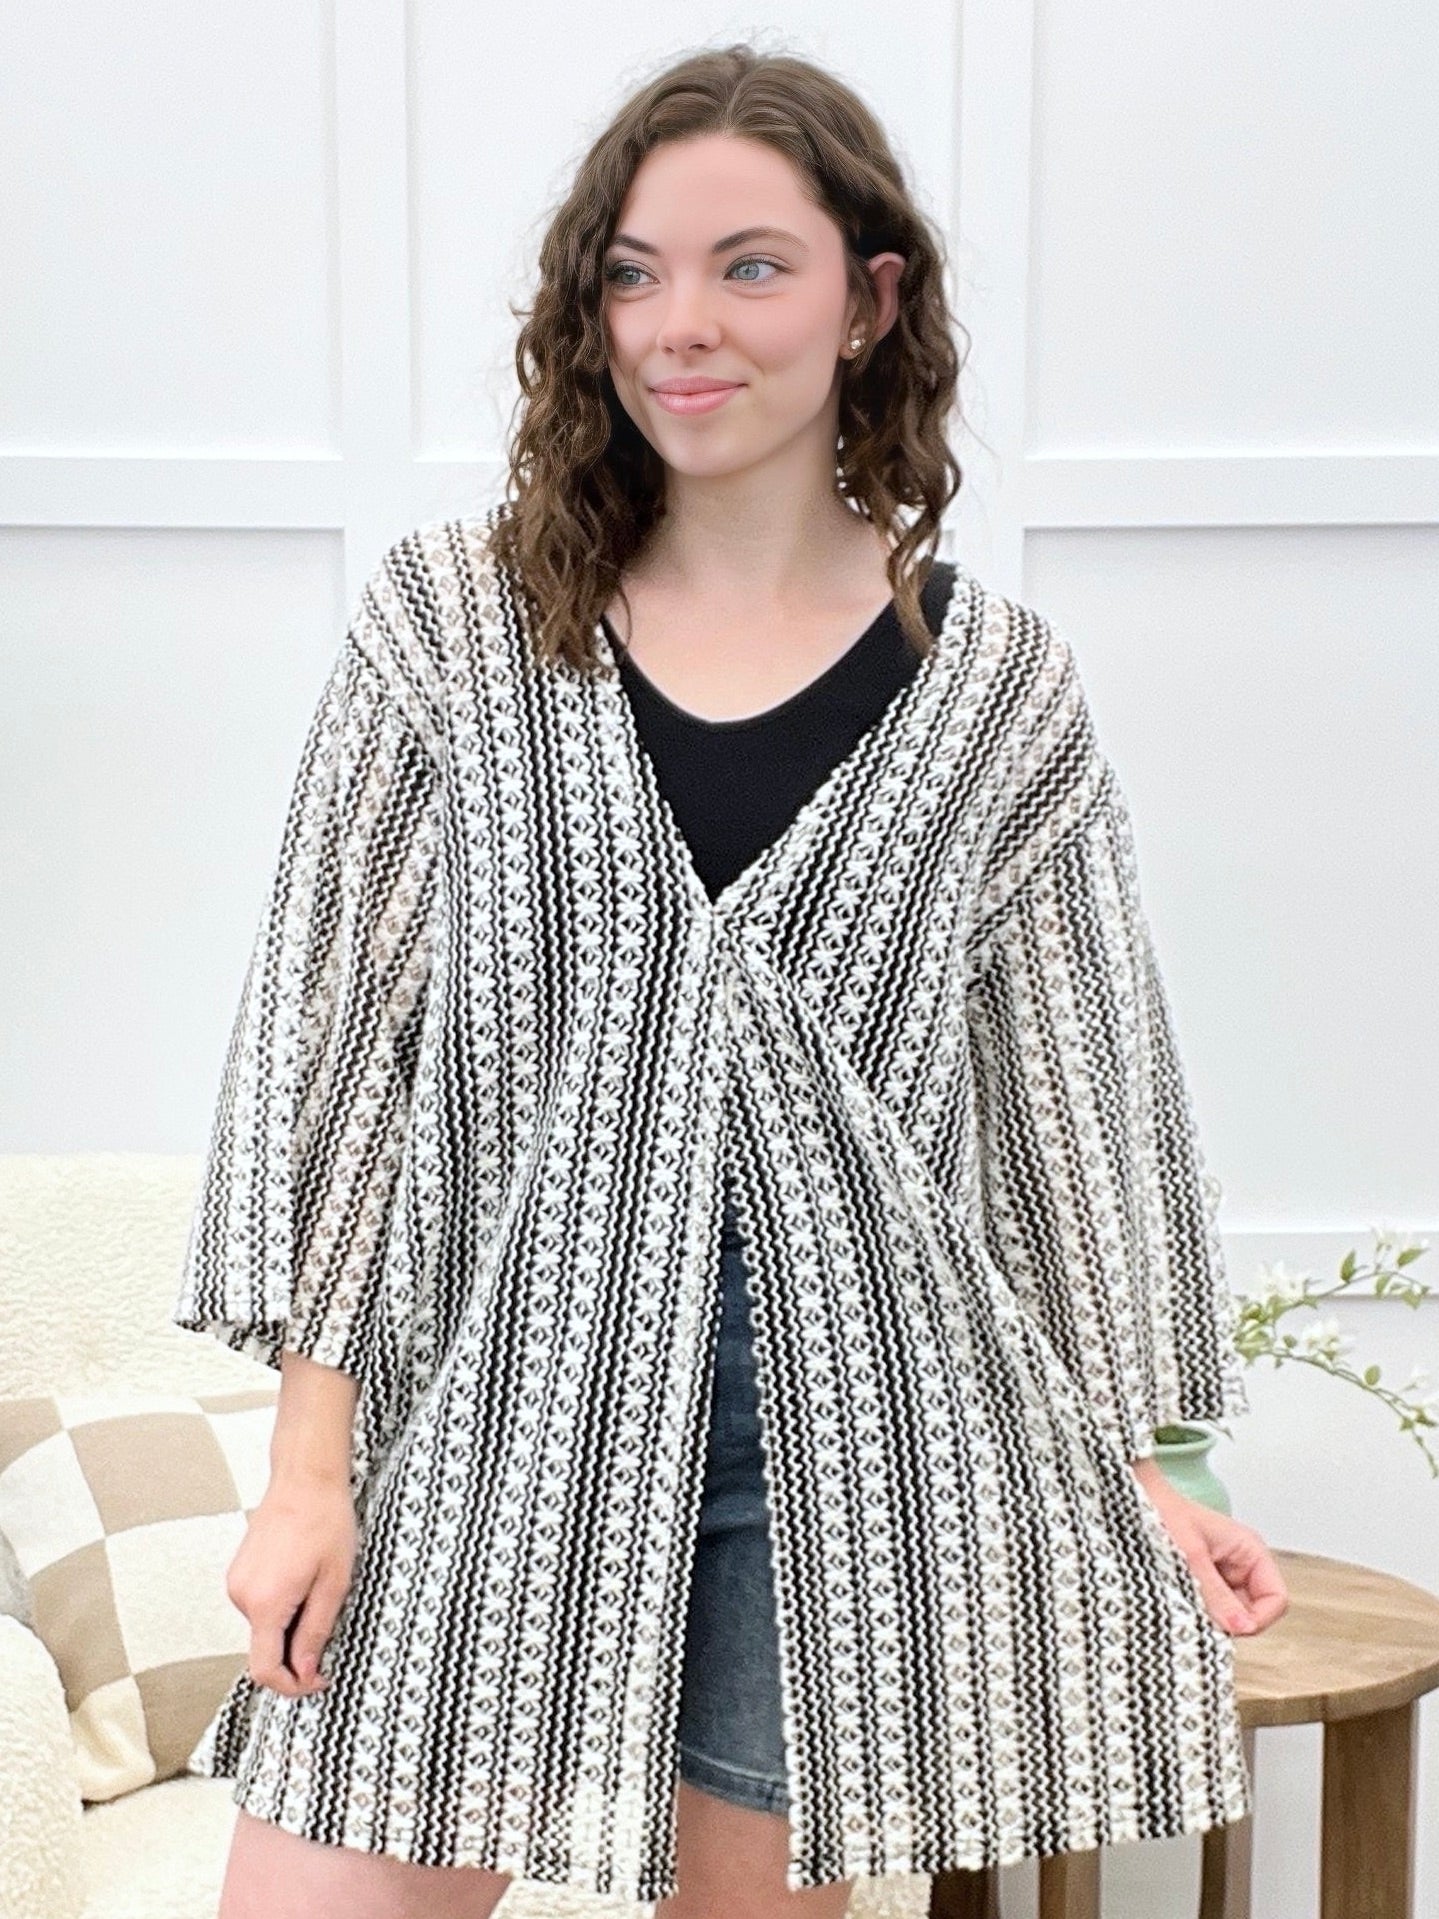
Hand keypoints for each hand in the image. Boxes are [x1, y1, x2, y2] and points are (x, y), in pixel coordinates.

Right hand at [226, 1471, 358, 1696]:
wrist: (306, 1478)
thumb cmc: (325, 1521)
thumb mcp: (333, 1583)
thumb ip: (316, 1631)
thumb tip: (306, 1671)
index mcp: (264, 1603)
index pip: (265, 1669)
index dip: (292, 1685)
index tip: (318, 1681)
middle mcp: (241, 1595)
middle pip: (265, 1648)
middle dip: (297, 1651)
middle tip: (331, 1625)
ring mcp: (237, 1582)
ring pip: (264, 1626)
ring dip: (291, 1624)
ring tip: (319, 1589)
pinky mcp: (240, 1571)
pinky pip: (260, 1605)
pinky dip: (282, 1606)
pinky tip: (305, 1579)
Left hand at [1139, 1473, 1289, 1636]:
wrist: (1136, 1499)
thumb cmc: (1164, 1513)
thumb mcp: (1191, 1557)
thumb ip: (1217, 1594)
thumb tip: (1243, 1628)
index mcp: (1251, 1551)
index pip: (1276, 1599)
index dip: (1258, 1619)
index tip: (1230, 1627)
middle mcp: (1244, 1564)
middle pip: (1255, 1611)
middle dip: (1231, 1620)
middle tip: (1200, 1613)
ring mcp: (1226, 1574)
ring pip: (1232, 1614)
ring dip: (1212, 1616)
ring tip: (1185, 1600)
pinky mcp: (1207, 1581)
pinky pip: (1213, 1607)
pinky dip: (1199, 1611)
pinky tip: (1180, 1599)